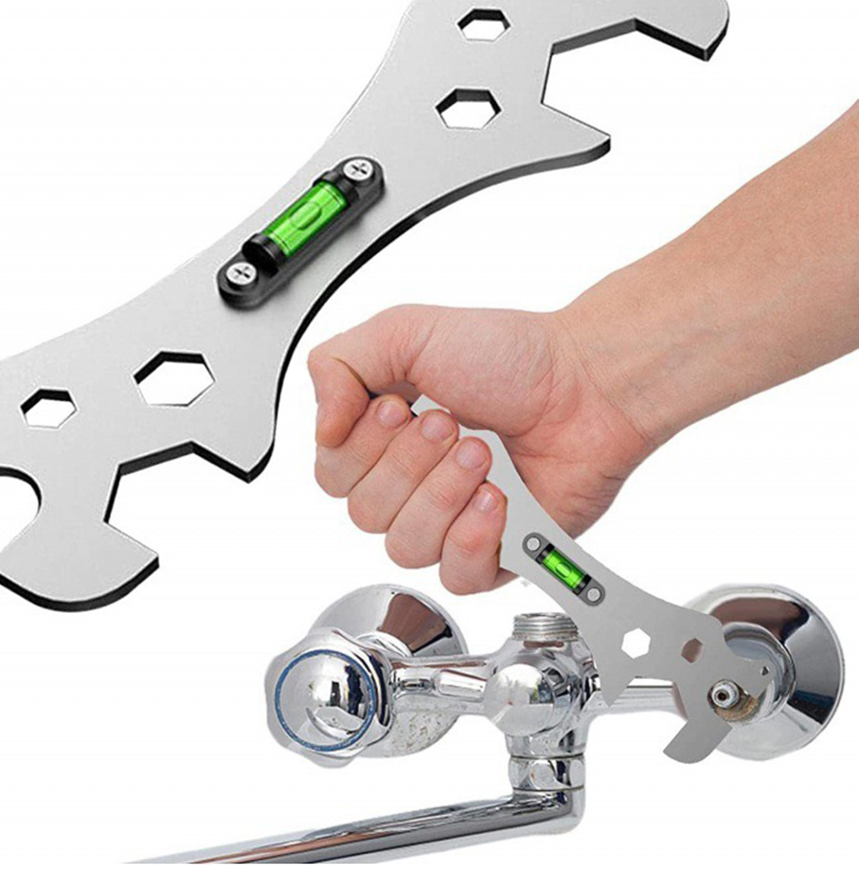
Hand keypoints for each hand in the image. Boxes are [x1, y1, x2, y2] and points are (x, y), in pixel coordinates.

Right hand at [307, 305, 653, 593]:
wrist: (586, 384)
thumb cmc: (510, 356)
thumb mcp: (405, 331)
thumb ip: (337, 365)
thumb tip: (321, 427)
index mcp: (381, 435)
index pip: (331, 472)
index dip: (363, 445)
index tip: (401, 405)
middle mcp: (409, 481)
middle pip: (363, 513)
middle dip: (410, 463)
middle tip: (452, 424)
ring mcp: (448, 520)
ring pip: (404, 547)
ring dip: (444, 493)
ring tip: (484, 454)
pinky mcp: (490, 554)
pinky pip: (454, 576)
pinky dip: (473, 536)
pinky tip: (497, 499)